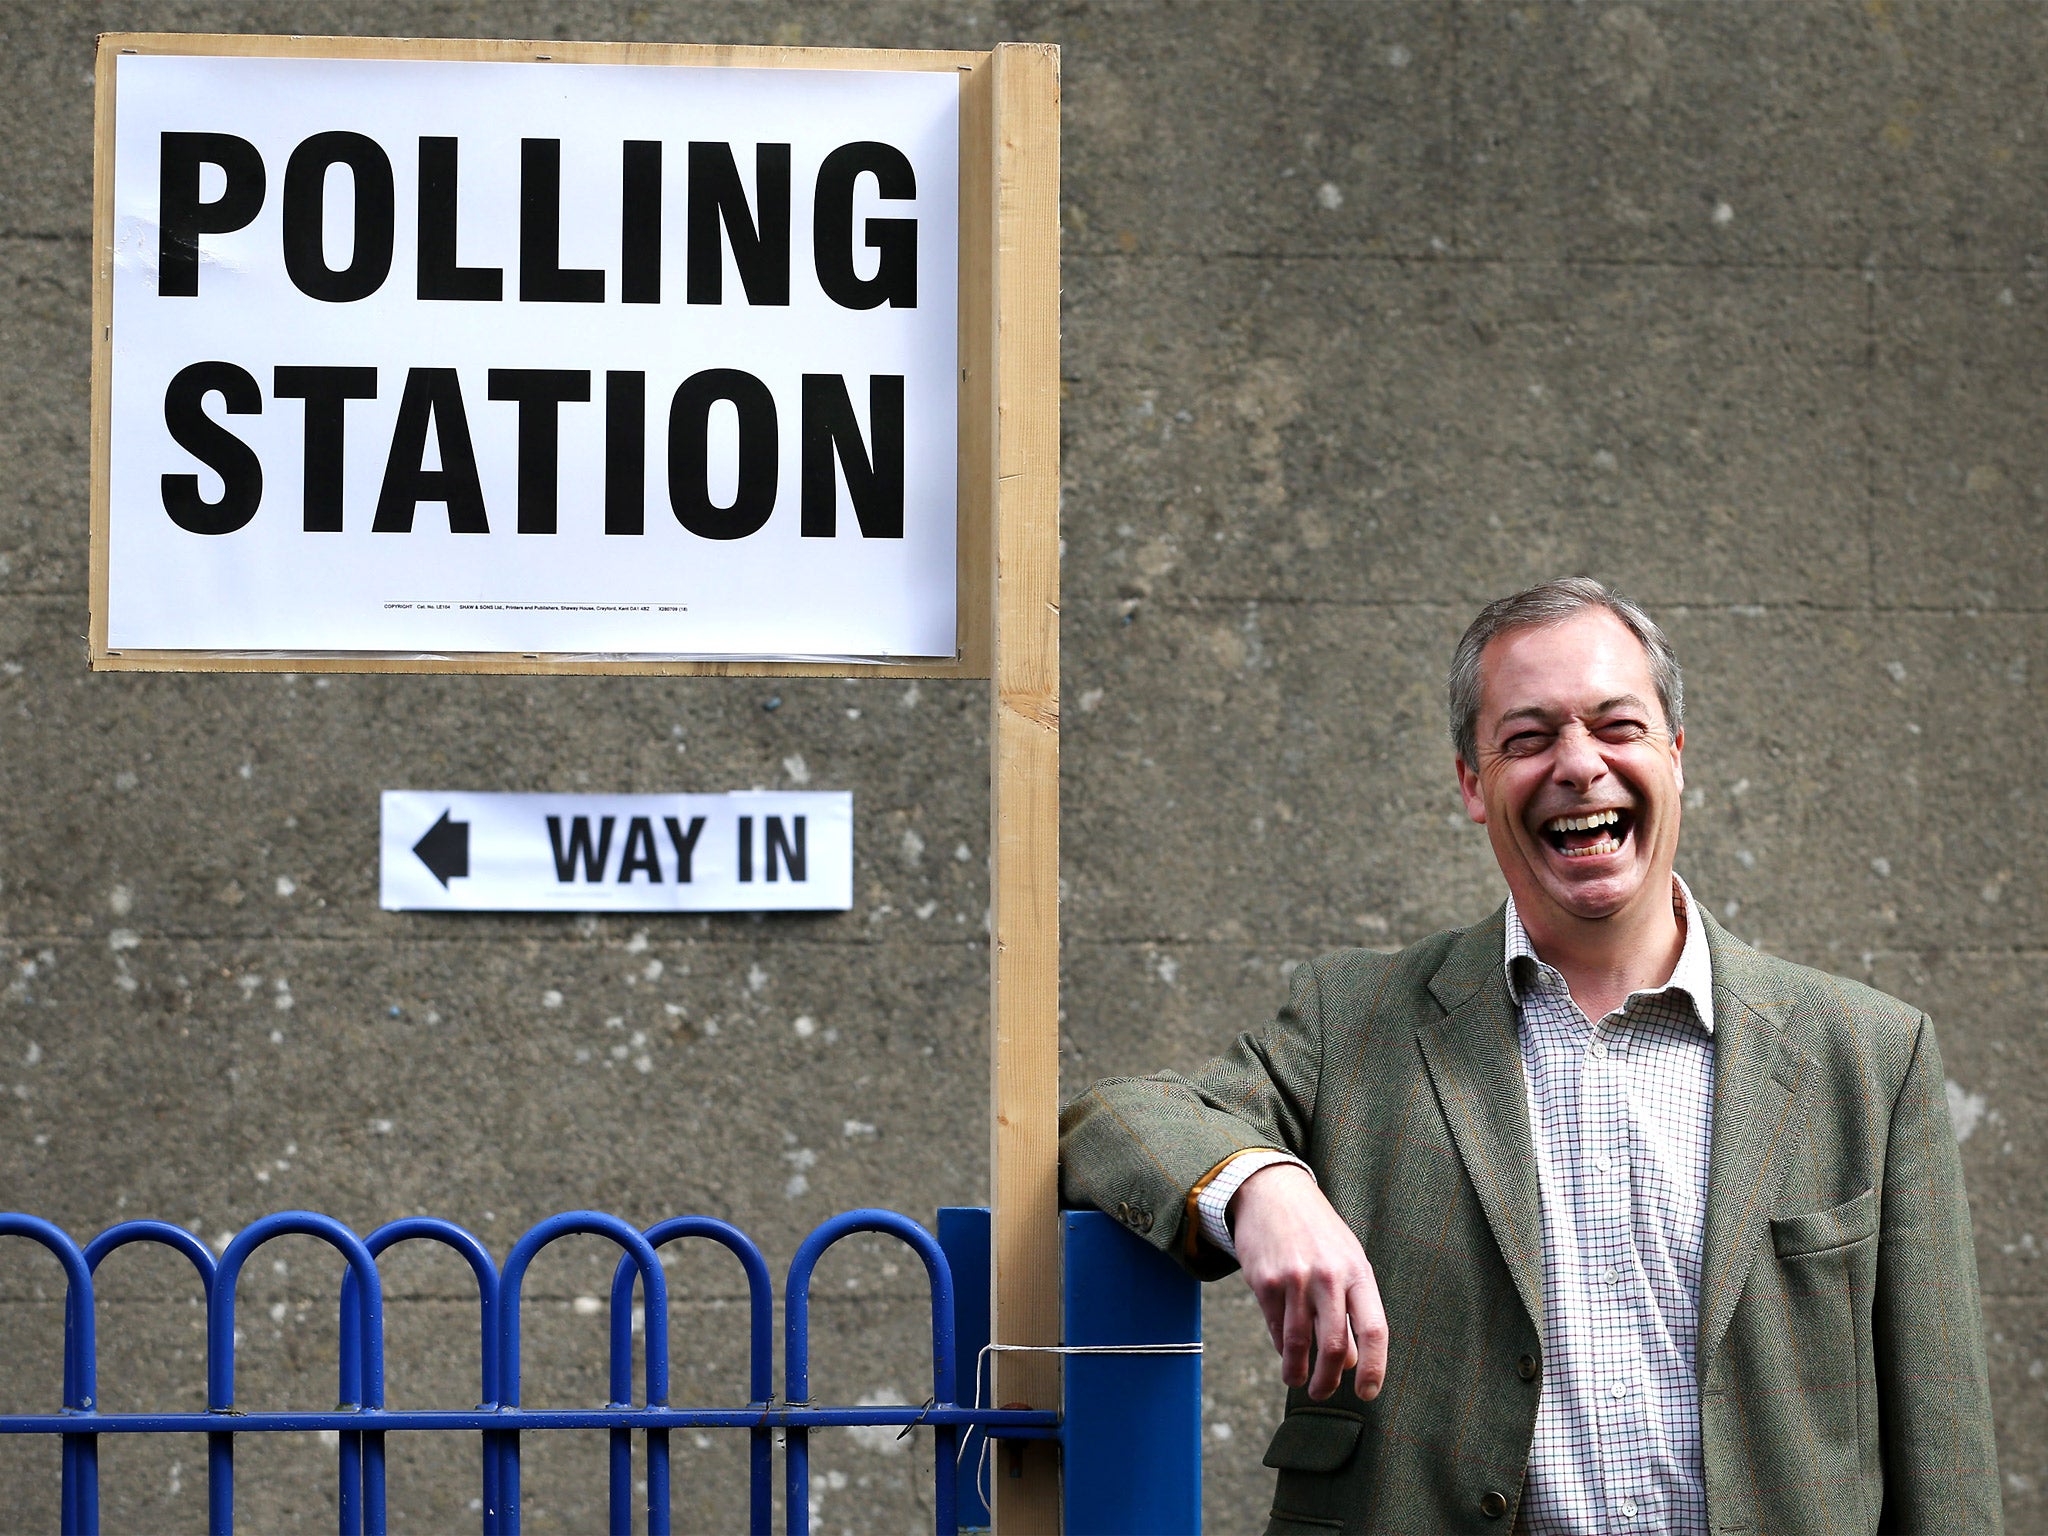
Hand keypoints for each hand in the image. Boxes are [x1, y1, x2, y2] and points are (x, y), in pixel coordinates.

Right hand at [1229, 1162, 1387, 1401]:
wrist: (1272, 1192)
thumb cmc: (1317, 1232)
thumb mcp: (1346, 1260)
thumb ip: (1353, 1308)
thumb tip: (1351, 1361)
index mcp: (1357, 1271)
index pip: (1373, 1329)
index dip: (1374, 1367)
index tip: (1367, 1393)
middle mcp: (1328, 1276)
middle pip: (1333, 1345)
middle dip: (1328, 1380)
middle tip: (1323, 1394)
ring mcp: (1294, 1279)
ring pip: (1298, 1343)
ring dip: (1298, 1371)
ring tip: (1298, 1381)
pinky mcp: (1264, 1281)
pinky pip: (1275, 1327)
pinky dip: (1281, 1346)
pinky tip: (1284, 1351)